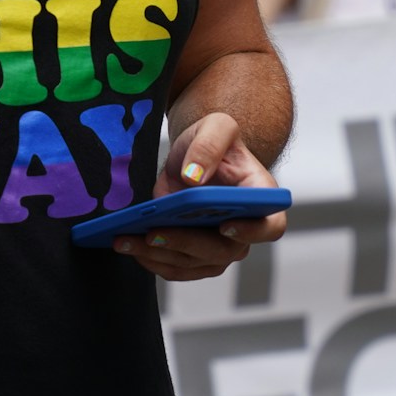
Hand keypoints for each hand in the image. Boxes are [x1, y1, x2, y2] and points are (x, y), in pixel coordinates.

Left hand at [114, 112, 287, 281]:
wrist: (195, 157)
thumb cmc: (214, 142)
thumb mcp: (216, 127)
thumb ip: (209, 145)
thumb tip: (193, 178)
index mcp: (260, 199)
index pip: (270, 226)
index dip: (252, 231)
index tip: (224, 225)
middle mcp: (245, 231)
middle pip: (222, 252)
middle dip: (185, 244)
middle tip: (153, 233)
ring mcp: (220, 248)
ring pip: (194, 264)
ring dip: (158, 256)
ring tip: (125, 240)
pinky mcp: (194, 256)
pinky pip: (175, 268)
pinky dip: (150, 260)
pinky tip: (126, 244)